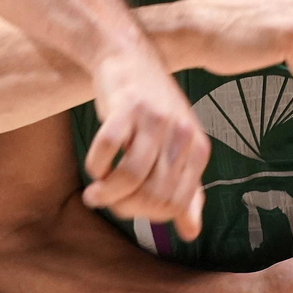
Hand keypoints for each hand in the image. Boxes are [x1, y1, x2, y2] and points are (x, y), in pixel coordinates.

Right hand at [84, 45, 210, 239]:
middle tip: (108, 200)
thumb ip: (186, 191)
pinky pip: (107, 151)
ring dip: (106, 194)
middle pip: (153, 196)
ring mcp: (155, 120)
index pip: (175, 205)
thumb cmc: (153, 112)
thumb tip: (191, 233)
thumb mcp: (177, 149)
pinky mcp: (127, 107)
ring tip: (95, 193)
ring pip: (131, 178)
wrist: (129, 59)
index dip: (147, 215)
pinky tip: (94, 168)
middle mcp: (182, 134)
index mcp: (198, 149)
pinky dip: (96, 167)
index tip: (128, 207)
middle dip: (125, 207)